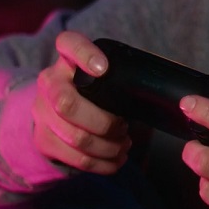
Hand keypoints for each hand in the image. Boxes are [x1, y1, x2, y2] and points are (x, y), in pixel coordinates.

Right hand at [31, 31, 130, 172]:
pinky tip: (116, 160)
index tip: (104, 69)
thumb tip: (166, 82)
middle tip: (124, 126)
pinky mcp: (43, 140)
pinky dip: (102, 164)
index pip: (68, 44)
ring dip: (108, 146)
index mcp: (68, 61)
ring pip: (75, 137)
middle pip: (68, 105)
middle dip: (104, 122)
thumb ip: (123, 75)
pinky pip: (75, 158)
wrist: (54, 114)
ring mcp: (42, 113)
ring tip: (124, 145)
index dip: (84, 55)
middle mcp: (49, 83)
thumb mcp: (104, 77)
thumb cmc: (94, 91)